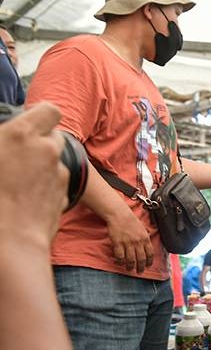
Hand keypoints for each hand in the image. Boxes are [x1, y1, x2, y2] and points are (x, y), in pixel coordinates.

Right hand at [0, 103, 67, 248]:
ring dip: (43, 165)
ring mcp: (59, 173)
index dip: (42, 116)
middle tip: (20, 156)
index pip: (49, 111)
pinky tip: (27, 197)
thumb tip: (10, 141)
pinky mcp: (65, 192)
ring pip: (56, 161)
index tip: (30, 124)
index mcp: (22, 135)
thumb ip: (5, 141)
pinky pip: (57, 182)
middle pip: (54, 137)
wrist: (10, 239)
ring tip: (19, 180)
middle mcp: (46, 150)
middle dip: (41, 143)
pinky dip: (47, 184)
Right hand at [107, 205, 153, 272]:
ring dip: (130, 266)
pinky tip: (120, 263)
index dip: (149, 261)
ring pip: (130, 259)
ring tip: (130, 269)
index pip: (150, 253)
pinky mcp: (118, 243)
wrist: (120, 215)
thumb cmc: (132, 222)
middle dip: (141, 267)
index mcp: (145, 239)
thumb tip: (148, 248)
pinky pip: (120, 256)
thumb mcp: (143, 229)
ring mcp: (127, 243)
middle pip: (141, 258)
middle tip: (139, 272)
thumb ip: (146, 239)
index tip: (148, 266)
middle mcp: (138, 242)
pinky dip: (120, 261)